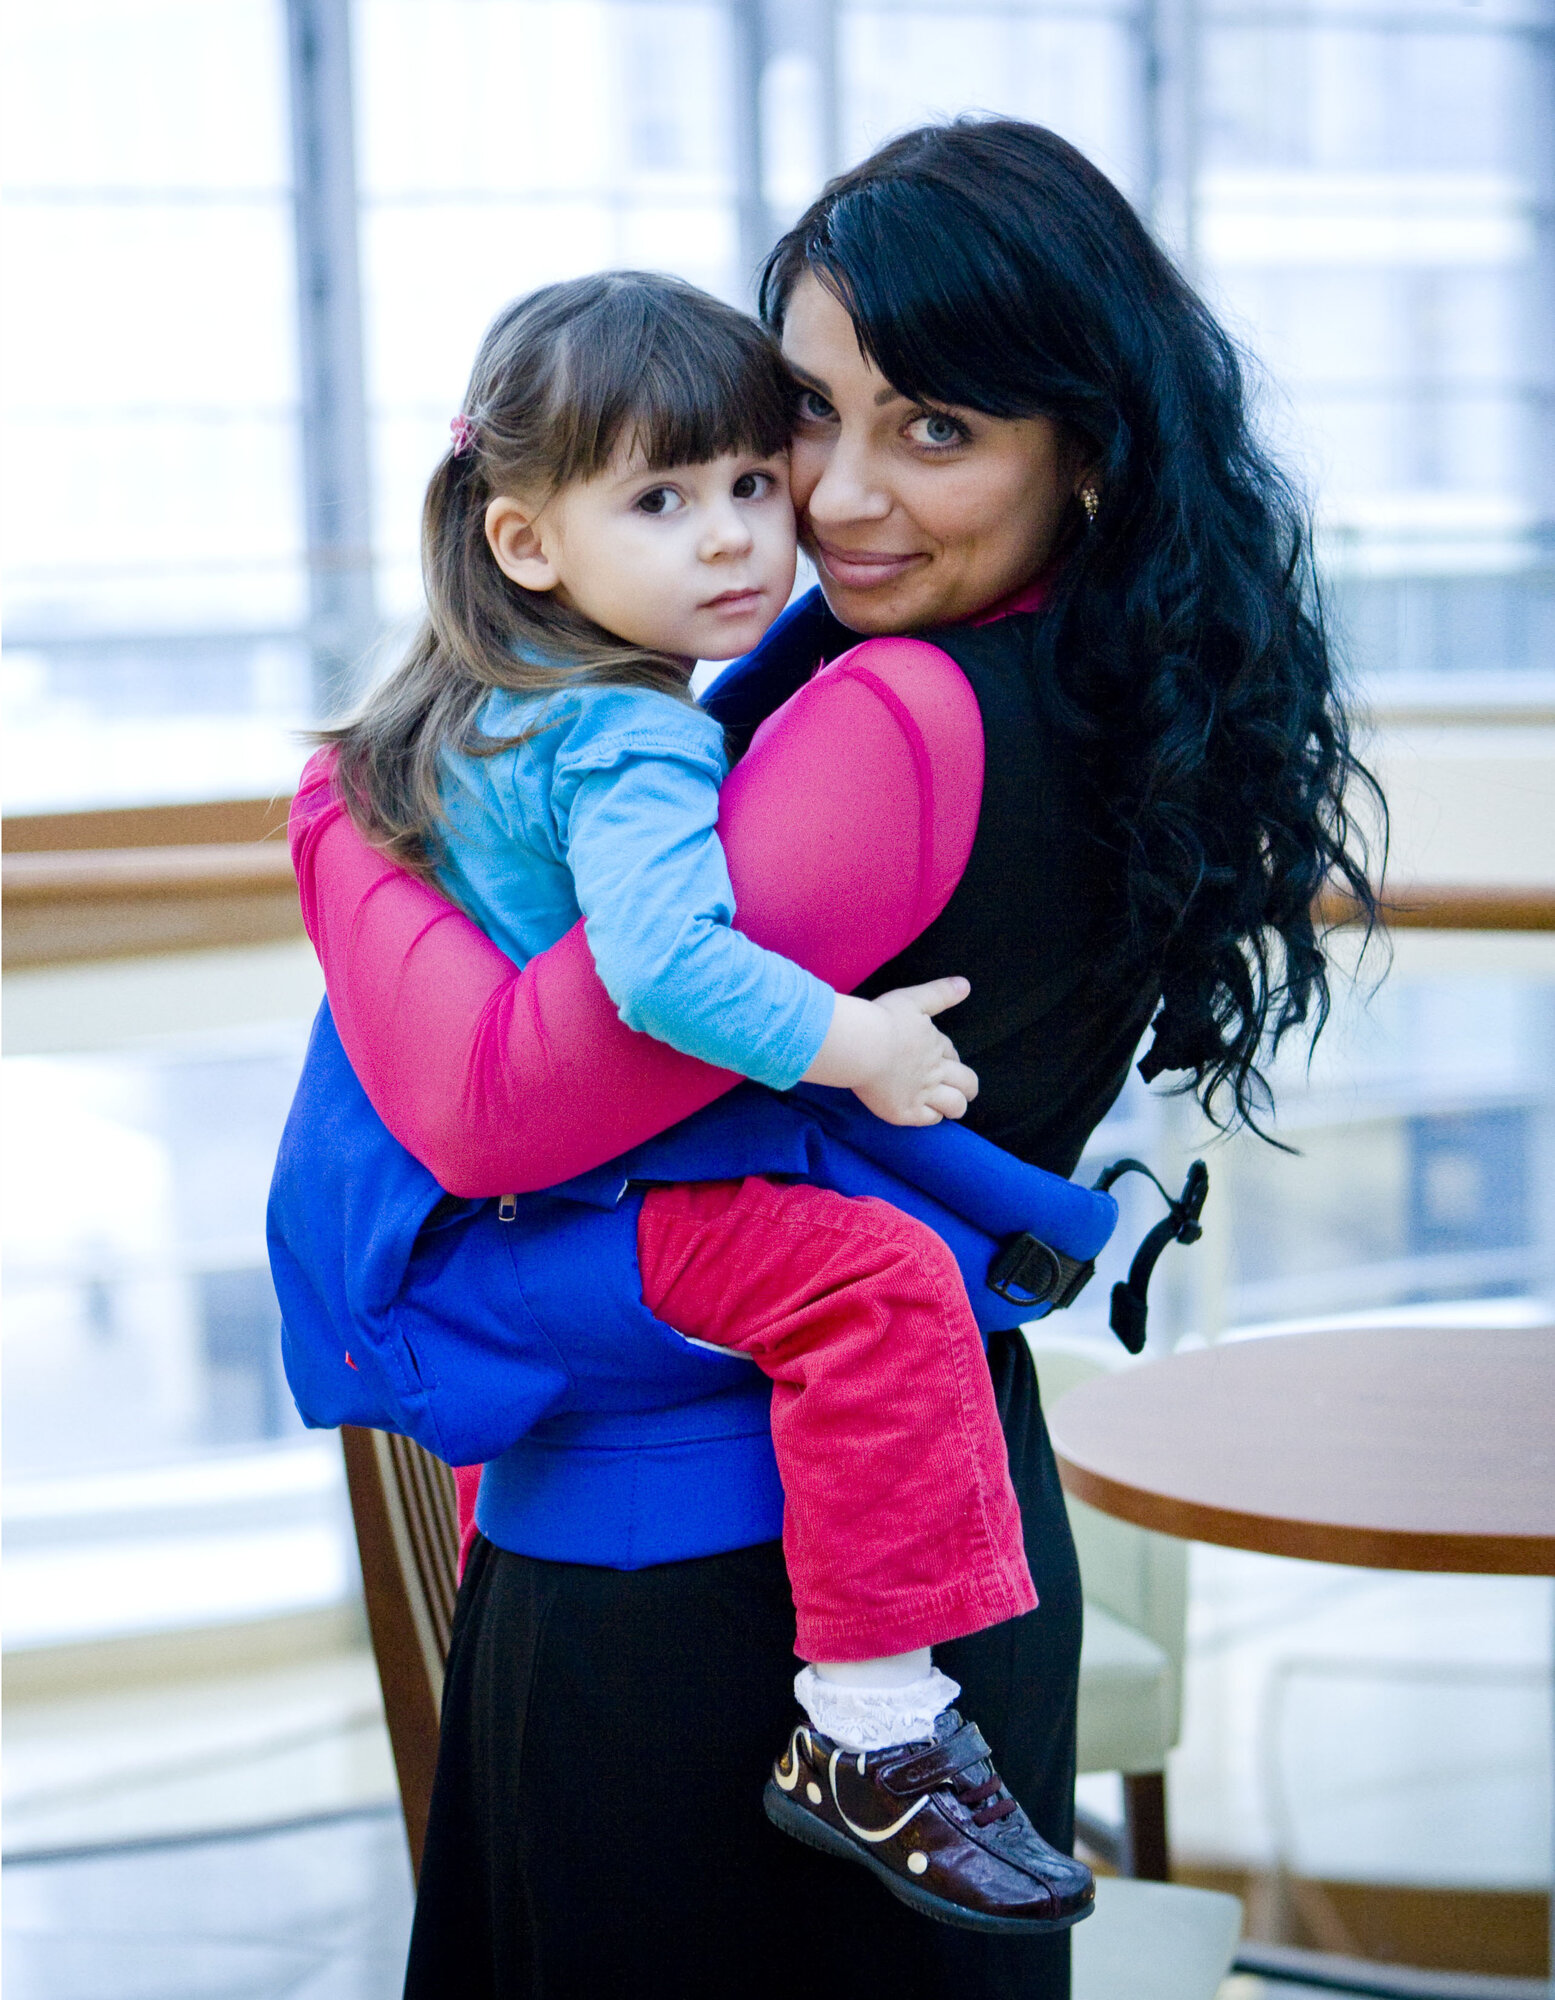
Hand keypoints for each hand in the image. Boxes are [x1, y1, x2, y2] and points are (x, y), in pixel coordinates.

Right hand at [802, 976, 978, 1125]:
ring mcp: (922, 1094)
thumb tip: (966, 985)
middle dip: (968, 1086)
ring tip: (952, 1107)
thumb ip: (940, 993)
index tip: (945, 1060)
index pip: (952, 1054)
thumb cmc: (883, 1019)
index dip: (950, 1058)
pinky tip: (927, 1112)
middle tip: (964, 1090)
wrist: (860, 1046)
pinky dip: (933, 1116)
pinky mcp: (905, 1112)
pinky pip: (930, 1119)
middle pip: (966, 1082)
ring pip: (955, 1105)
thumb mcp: (913, 999)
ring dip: (956, 1105)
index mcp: (936, 1044)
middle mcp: (935, 1071)